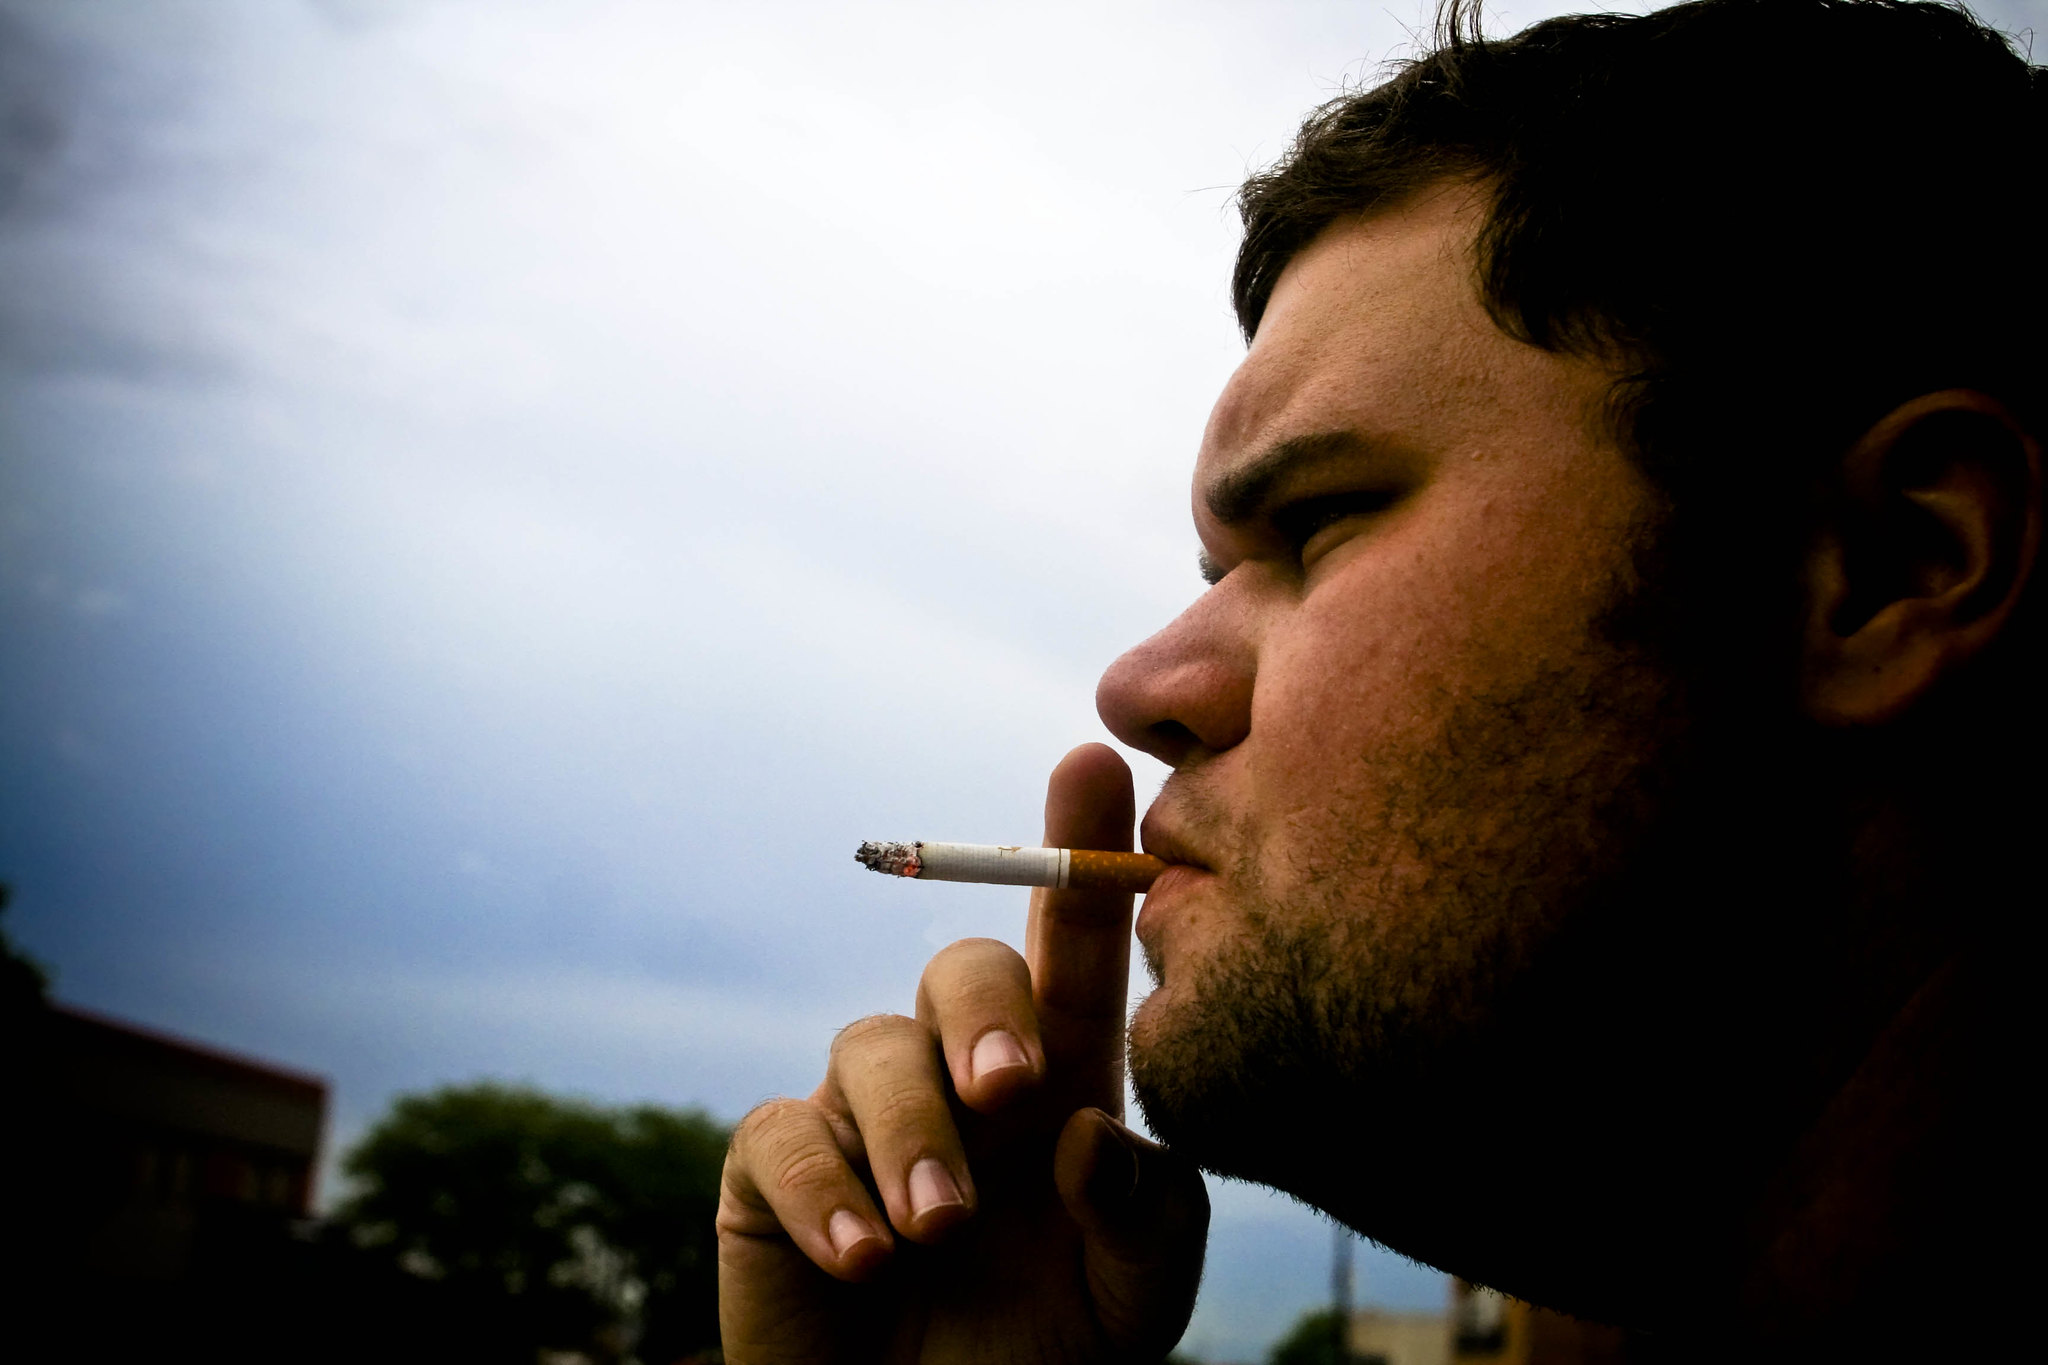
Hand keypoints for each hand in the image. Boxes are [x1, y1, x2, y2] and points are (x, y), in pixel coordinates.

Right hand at [717, 743, 1209, 1362]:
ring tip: (940, 1235)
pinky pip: (783, 1135)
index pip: (1073, 946)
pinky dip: (826, 1194)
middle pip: (963, 968)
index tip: (1095, 760)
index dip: (1080, 852)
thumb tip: (1089, 1130)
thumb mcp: (1139, 1294)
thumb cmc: (1052, 1349)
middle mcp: (960, 1073)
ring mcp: (863, 1115)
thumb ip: (1150, 1213)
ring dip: (913, 1138)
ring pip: (870, 1048)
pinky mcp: (775, 1170)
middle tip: (1012, 1092)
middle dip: (986, 1014)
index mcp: (1058, 1081)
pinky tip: (864, 1260)